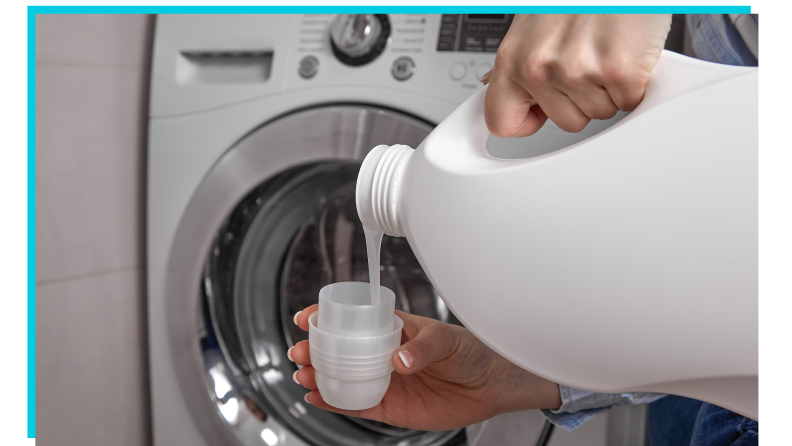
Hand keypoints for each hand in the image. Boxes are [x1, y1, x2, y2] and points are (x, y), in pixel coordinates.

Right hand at [291, 306, 560, 430]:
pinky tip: (317, 398)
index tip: (308, 318)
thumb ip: (422, 348)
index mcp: (393, 329)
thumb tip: (399, 361)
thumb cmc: (471, 351)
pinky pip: (356, 405)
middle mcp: (383, 355)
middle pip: (339, 352)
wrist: (490, 384)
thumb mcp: (446, 339)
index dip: (326, 318)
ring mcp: (385, 381)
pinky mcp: (391, 407)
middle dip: (314, 351)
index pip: (352, 321)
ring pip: (342, 379)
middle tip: (301, 352)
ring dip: (319, 377)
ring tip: (303, 376)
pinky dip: (335, 403)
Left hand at [483, 14, 671, 135]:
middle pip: (564, 122)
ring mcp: (579, 70)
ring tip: (605, 49)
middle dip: (580, 99)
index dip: (526, 121)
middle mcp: (540, 66)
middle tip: (588, 61)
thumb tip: (498, 88)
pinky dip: (634, 83)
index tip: (538, 115)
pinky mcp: (620, 71)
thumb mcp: (533, 23)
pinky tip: (626, 53)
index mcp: (513, 57)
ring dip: (607, 88)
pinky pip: (628, 102)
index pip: (501, 121)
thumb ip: (520, 61)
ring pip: (598, 113)